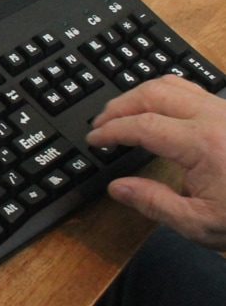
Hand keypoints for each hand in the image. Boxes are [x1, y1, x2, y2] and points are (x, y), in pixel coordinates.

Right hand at [86, 74, 225, 248]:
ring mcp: (225, 111)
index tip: (94, 140)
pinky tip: (157, 108)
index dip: (111, 131)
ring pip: (171, 83)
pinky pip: (191, 88)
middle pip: (151, 94)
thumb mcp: (201, 225)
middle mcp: (214, 117)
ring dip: (140, 94)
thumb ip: (154, 203)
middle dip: (119, 106)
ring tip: (122, 112)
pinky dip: (164, 93)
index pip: (141, 125)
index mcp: (202, 144)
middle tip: (101, 125)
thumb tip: (117, 187)